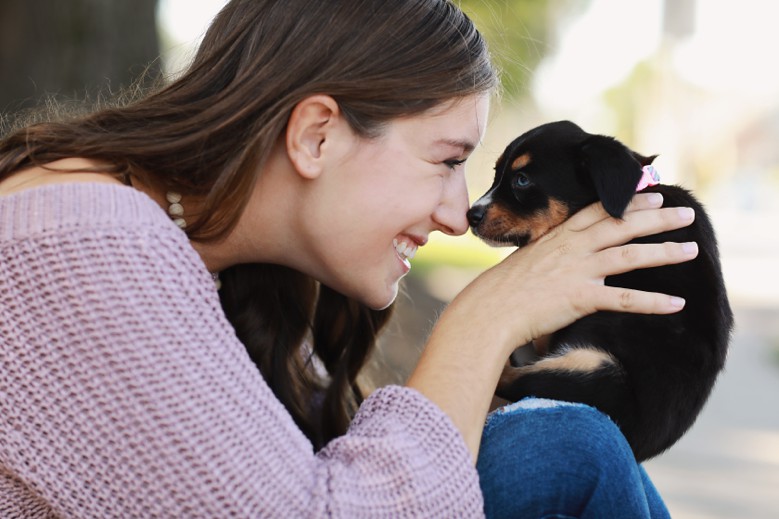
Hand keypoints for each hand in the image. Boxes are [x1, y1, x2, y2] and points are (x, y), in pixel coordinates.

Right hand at [448, 192, 698, 355]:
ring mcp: (577, 271)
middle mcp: (572, 248)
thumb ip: (550, 252)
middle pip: (622, 225)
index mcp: (559, 236)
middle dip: (658, 217)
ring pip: (630, 255)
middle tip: (686, 211)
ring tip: (693, 249)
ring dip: (664, 251)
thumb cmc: (503, 289)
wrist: (489, 310)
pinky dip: (654, 302)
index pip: (600, 210)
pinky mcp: (580, 298)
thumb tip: (563, 255)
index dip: (630, 201)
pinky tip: (677, 303)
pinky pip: (625, 300)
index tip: (653, 193)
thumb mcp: (527, 260)